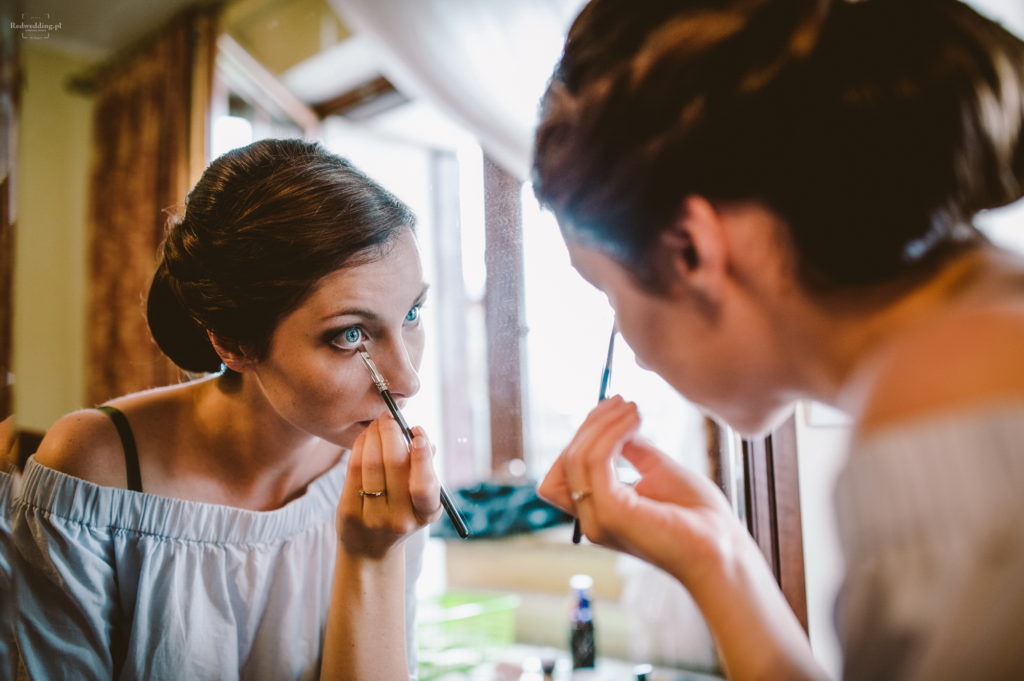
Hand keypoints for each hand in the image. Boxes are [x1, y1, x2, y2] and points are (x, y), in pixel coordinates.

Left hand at [337, 416, 441, 558]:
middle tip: (389, 416)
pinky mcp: (349, 512)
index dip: (421, 454)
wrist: (370, 550)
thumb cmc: (400, 513)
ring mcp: (373, 517)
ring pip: (372, 464)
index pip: (425, 483)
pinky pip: (354, 470)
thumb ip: (424, 470)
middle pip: (394, 465)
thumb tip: (423, 440)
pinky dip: (359, 447)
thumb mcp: (419, 500)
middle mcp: (401, 518)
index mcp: (426, 513)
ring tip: (376, 422)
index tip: (416, 430)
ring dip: (373, 435)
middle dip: (391, 433)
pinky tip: (364, 437)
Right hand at [538, 396, 744, 586]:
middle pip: (566, 461)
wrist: (723, 549)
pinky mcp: (611, 513)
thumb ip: (634, 451)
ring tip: (632, 409)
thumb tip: (616, 423)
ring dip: (602, 425)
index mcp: (599, 513)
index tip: (614, 408)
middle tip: (621, 401)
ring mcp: (597, 518)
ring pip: (577, 458)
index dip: (584, 435)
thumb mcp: (660, 473)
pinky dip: (611, 435)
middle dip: (591, 425)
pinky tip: (634, 422)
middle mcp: (591, 519)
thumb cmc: (698, 518)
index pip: (566, 471)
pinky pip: (596, 462)